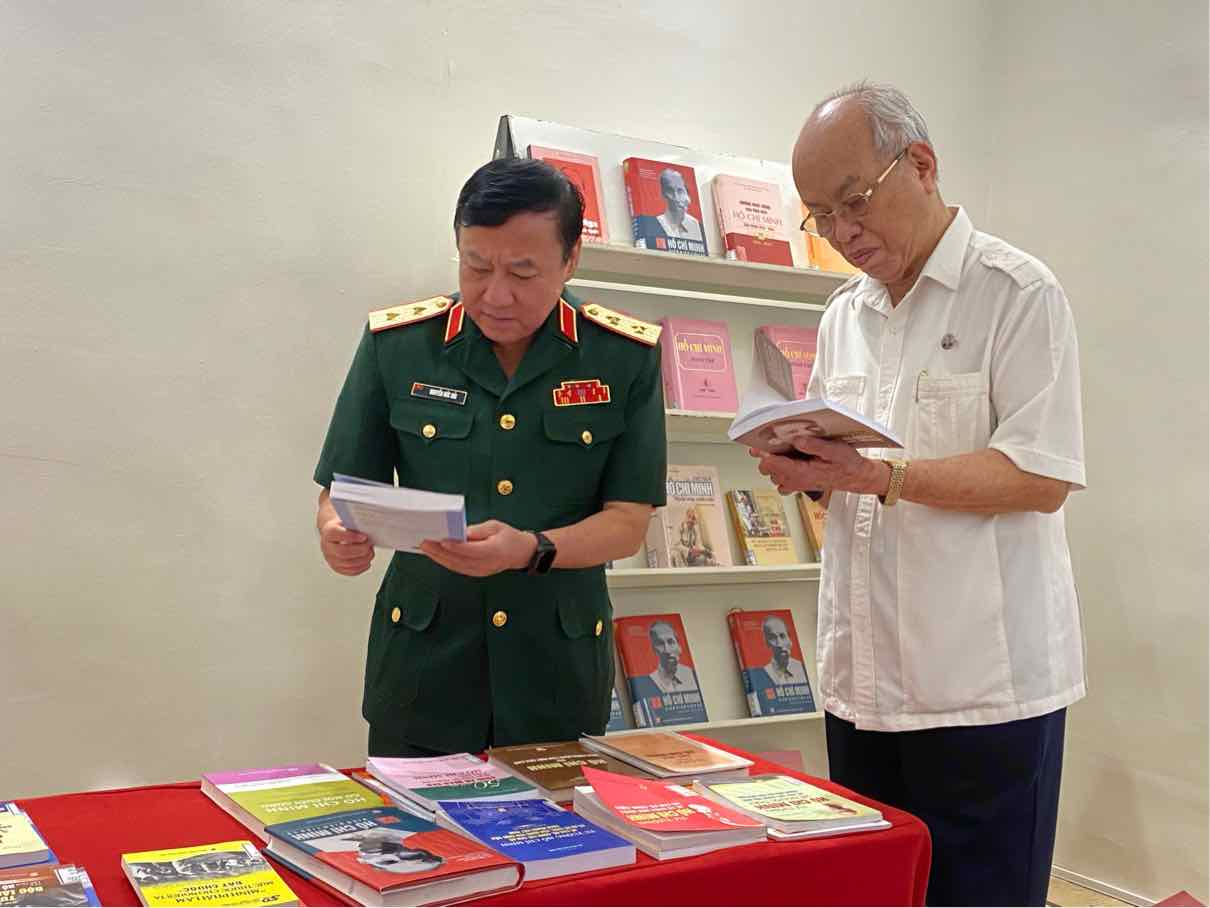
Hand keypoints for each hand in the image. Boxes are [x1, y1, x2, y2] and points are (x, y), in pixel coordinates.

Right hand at [318, 516, 374, 575]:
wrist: (335, 535)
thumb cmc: (344, 527)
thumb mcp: (347, 521)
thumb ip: (355, 524)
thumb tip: (368, 529)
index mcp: (328, 532)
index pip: (335, 534)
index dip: (351, 536)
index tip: (364, 537)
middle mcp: (326, 547)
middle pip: (342, 552)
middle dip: (360, 550)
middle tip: (369, 545)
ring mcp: (331, 559)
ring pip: (348, 563)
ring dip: (363, 559)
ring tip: (370, 553)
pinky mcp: (337, 568)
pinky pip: (350, 571)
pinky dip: (361, 567)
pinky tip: (367, 561)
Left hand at [418, 520, 538, 577]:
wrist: (520, 553)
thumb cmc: (509, 537)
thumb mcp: (496, 526)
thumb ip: (479, 530)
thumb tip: (461, 532)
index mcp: (495, 551)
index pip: (472, 550)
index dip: (456, 546)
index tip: (442, 540)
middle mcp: (487, 564)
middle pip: (459, 560)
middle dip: (440, 552)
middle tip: (425, 542)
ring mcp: (481, 571)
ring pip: (456, 566)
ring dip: (439, 558)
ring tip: (425, 548)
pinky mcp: (476, 572)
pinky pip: (457, 568)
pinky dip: (445, 561)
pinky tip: (435, 555)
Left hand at [749, 436, 888, 495]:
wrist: (856, 477)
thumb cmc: (847, 464)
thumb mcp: (835, 450)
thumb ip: (815, 445)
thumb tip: (797, 439)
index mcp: (802, 472)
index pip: (771, 464)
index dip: (763, 453)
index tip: (759, 443)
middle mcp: (796, 480)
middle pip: (768, 470)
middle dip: (765, 457)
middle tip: (768, 444)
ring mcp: (797, 483)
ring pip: (773, 475)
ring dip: (773, 464)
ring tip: (778, 450)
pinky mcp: (799, 483)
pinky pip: (782, 481)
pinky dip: (780, 472)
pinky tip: (788, 461)